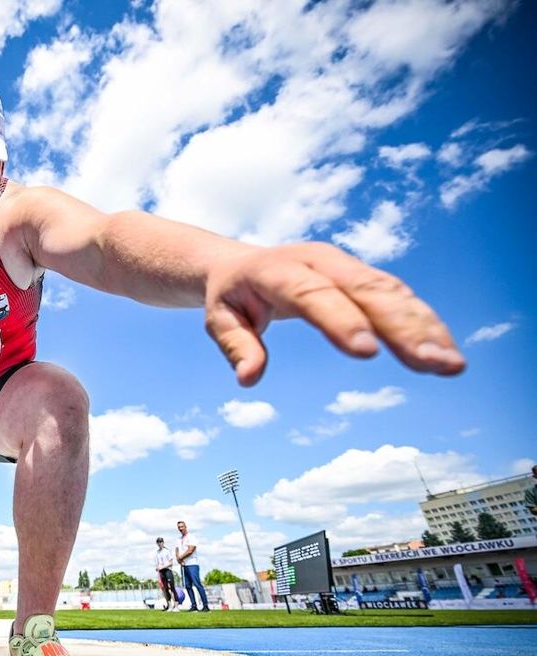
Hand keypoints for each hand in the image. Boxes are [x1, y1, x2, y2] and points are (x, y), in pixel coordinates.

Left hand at [203, 242, 465, 385]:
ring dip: (425, 327)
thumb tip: (249, 378)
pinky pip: (399, 298)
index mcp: (279, 269)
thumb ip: (236, 346)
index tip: (368, 352)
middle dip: (404, 326)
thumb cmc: (232, 296)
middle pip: (367, 290)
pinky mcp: (364, 278)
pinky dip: (424, 324)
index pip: (312, 294)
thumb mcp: (219, 320)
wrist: (242, 262)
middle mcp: (320, 261)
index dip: (340, 321)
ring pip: (392, 293)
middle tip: (434, 362)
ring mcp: (347, 266)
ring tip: (451, 364)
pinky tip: (445, 354)